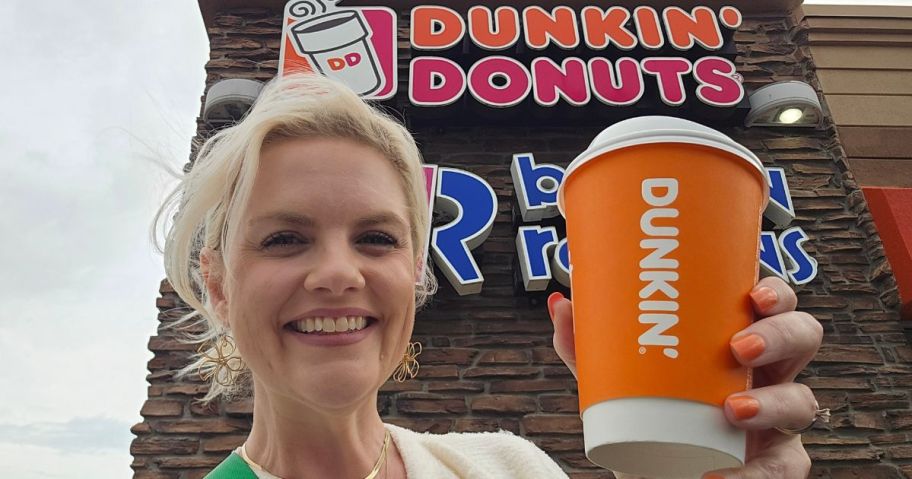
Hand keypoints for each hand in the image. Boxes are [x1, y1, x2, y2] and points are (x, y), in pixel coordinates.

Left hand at [547, 276, 823, 478]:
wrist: (656, 474)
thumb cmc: (646, 417)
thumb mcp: (613, 382)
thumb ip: (587, 347)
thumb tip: (561, 303)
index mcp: (733, 340)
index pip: (770, 303)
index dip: (775, 292)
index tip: (753, 293)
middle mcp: (764, 373)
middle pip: (802, 337)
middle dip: (781, 334)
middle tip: (739, 347)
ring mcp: (776, 419)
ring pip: (804, 400)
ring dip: (774, 401)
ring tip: (733, 409)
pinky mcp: (777, 465)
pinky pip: (787, 466)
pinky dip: (759, 472)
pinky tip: (728, 474)